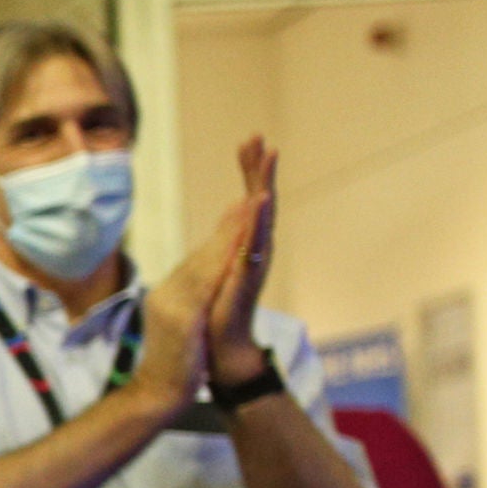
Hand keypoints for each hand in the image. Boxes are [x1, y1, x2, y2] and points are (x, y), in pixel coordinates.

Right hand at [128, 200, 234, 419]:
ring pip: (205, 263)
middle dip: (229, 223)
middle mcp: (168, 293)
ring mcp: (172, 304)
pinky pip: (205, 284)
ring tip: (251, 206)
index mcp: (170, 295)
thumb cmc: (173, 366)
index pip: (199, 260)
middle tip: (252, 193)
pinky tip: (240, 247)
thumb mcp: (183, 330)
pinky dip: (222, 260)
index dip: (223, 233)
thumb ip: (189, 306)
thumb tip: (203, 291)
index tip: (243, 206)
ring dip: (230, 233)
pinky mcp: (182, 318)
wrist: (156, 395)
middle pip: (203, 255)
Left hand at [204, 139, 277, 382]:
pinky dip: (258, 220)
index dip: (249, 171)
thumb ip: (226, 241)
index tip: (248, 141)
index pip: (246, 199)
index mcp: (243, 244)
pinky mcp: (246, 277)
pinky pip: (254, 243)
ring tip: (270, 155)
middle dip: (257, 168)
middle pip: (257, 200)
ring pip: (261, 216)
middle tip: (259, 136)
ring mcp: (252, 262)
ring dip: (264, 184)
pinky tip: (261, 198)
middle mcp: (254, 249)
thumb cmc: (218, 314)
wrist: (219, 351)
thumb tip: (234, 211)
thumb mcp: (216, 268)